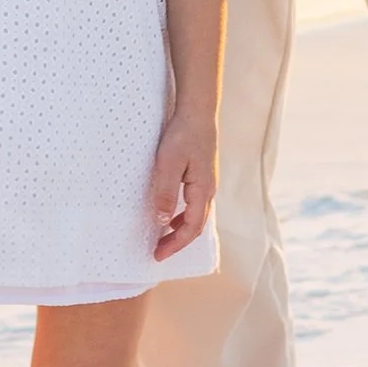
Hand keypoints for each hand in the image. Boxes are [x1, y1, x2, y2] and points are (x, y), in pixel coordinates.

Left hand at [150, 118, 217, 260]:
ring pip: (196, 215)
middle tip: (158, 251)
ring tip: (164, 237)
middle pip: (195, 226)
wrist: (198, 111)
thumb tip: (162, 221)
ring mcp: (207, 182)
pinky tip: (171, 212)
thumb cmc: (183, 135)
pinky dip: (183, 214)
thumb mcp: (168, 164)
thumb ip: (166, 192)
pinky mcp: (202, 174)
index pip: (191, 229)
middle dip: (177, 241)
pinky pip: (194, 203)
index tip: (158, 255)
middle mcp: (208, 190)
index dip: (175, 244)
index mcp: (203, 191)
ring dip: (180, 229)